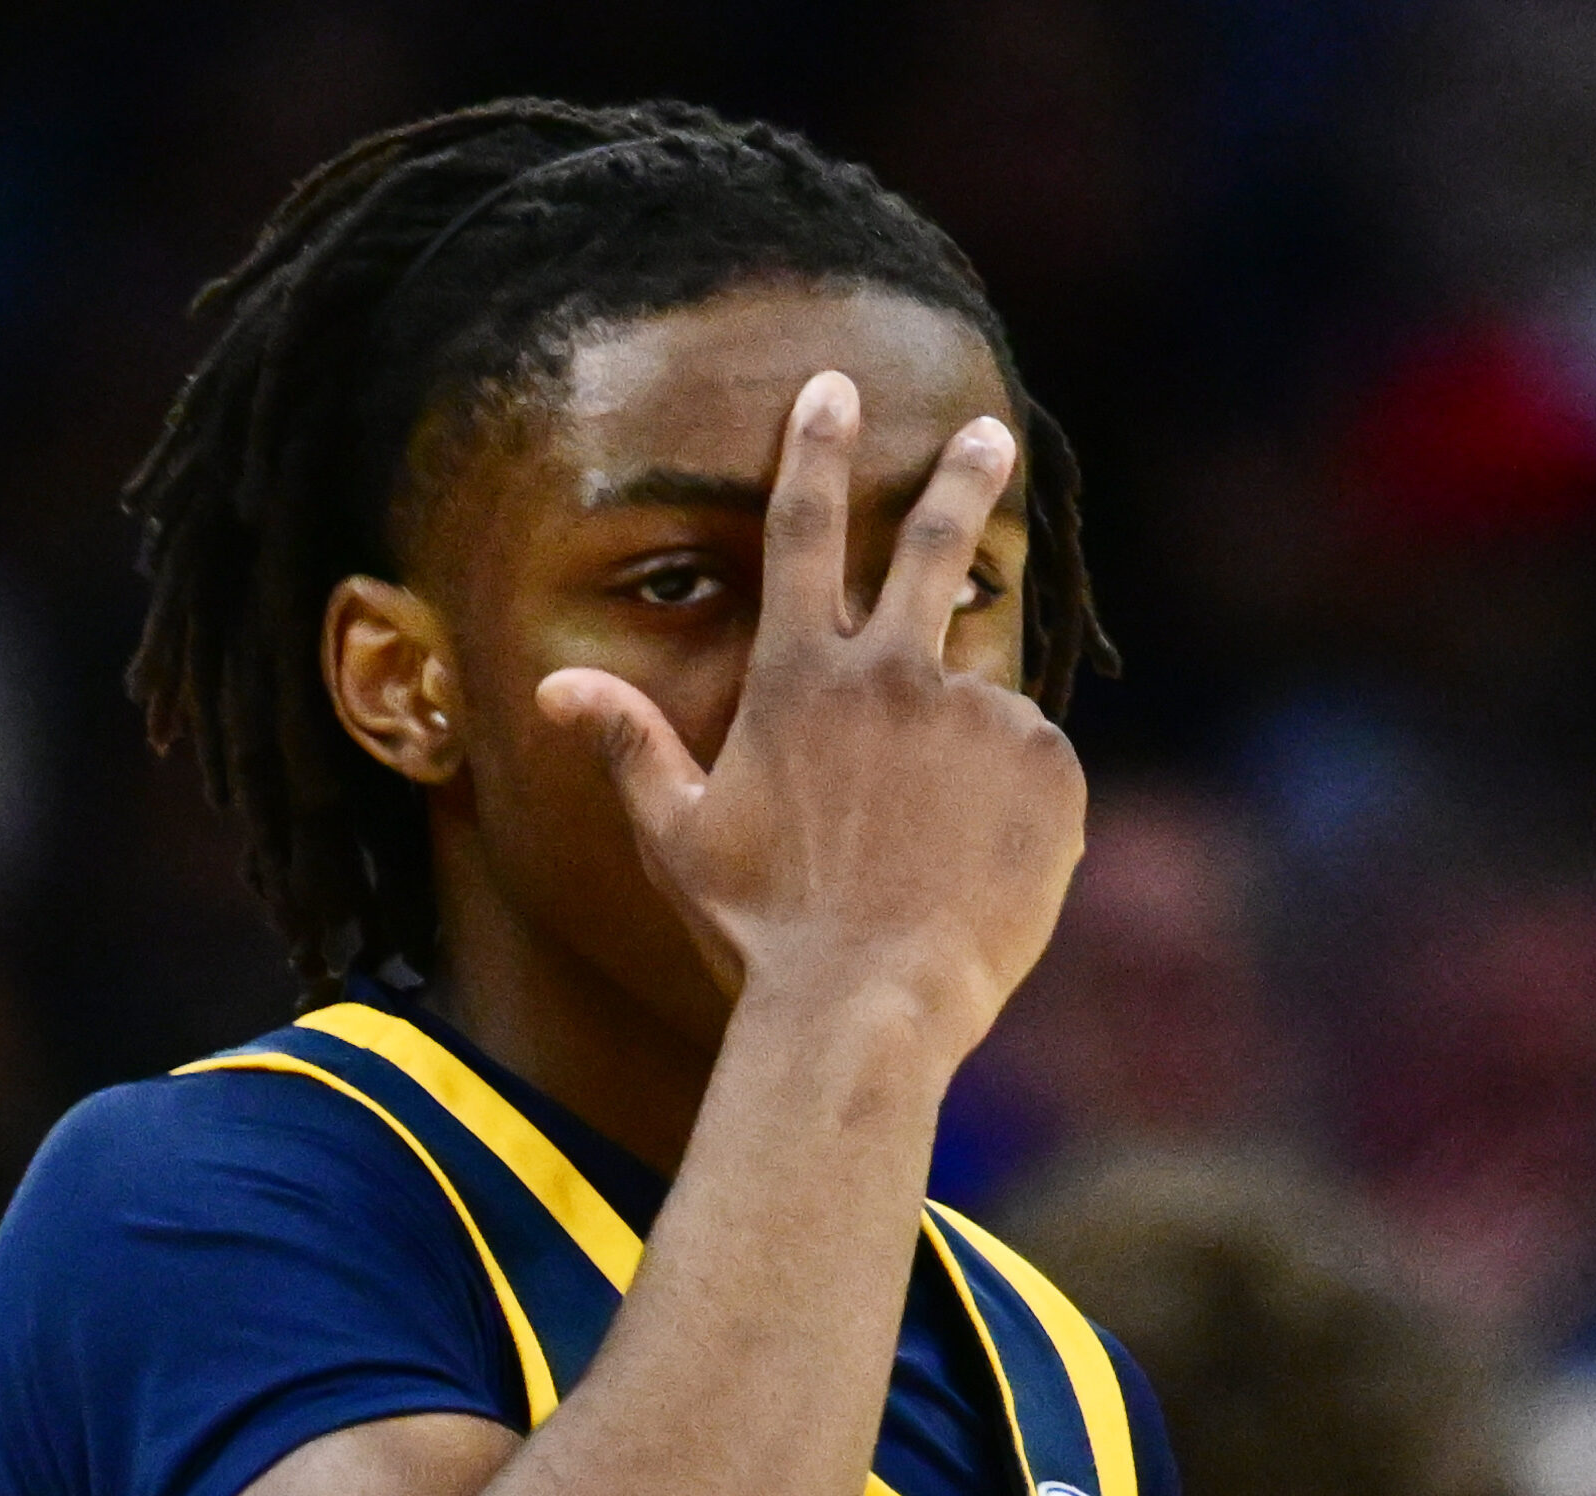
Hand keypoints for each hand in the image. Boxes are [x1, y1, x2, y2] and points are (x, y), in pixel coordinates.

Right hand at [539, 370, 1084, 1059]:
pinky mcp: (1046, 763)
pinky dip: (1016, 805)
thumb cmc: (762, 929)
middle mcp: (891, 672)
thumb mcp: (676, 837)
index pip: (799, 530)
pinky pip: (1035, 768)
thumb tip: (549, 688)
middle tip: (990, 436)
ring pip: (980, 705)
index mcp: (799, 676)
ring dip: (967, 757)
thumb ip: (627, 746)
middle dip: (959, 478)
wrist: (867, 1004)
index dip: (811, 449)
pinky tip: (980, 868)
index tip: (831, 389)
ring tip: (939, 849)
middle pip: (930, 545)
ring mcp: (975, 713)